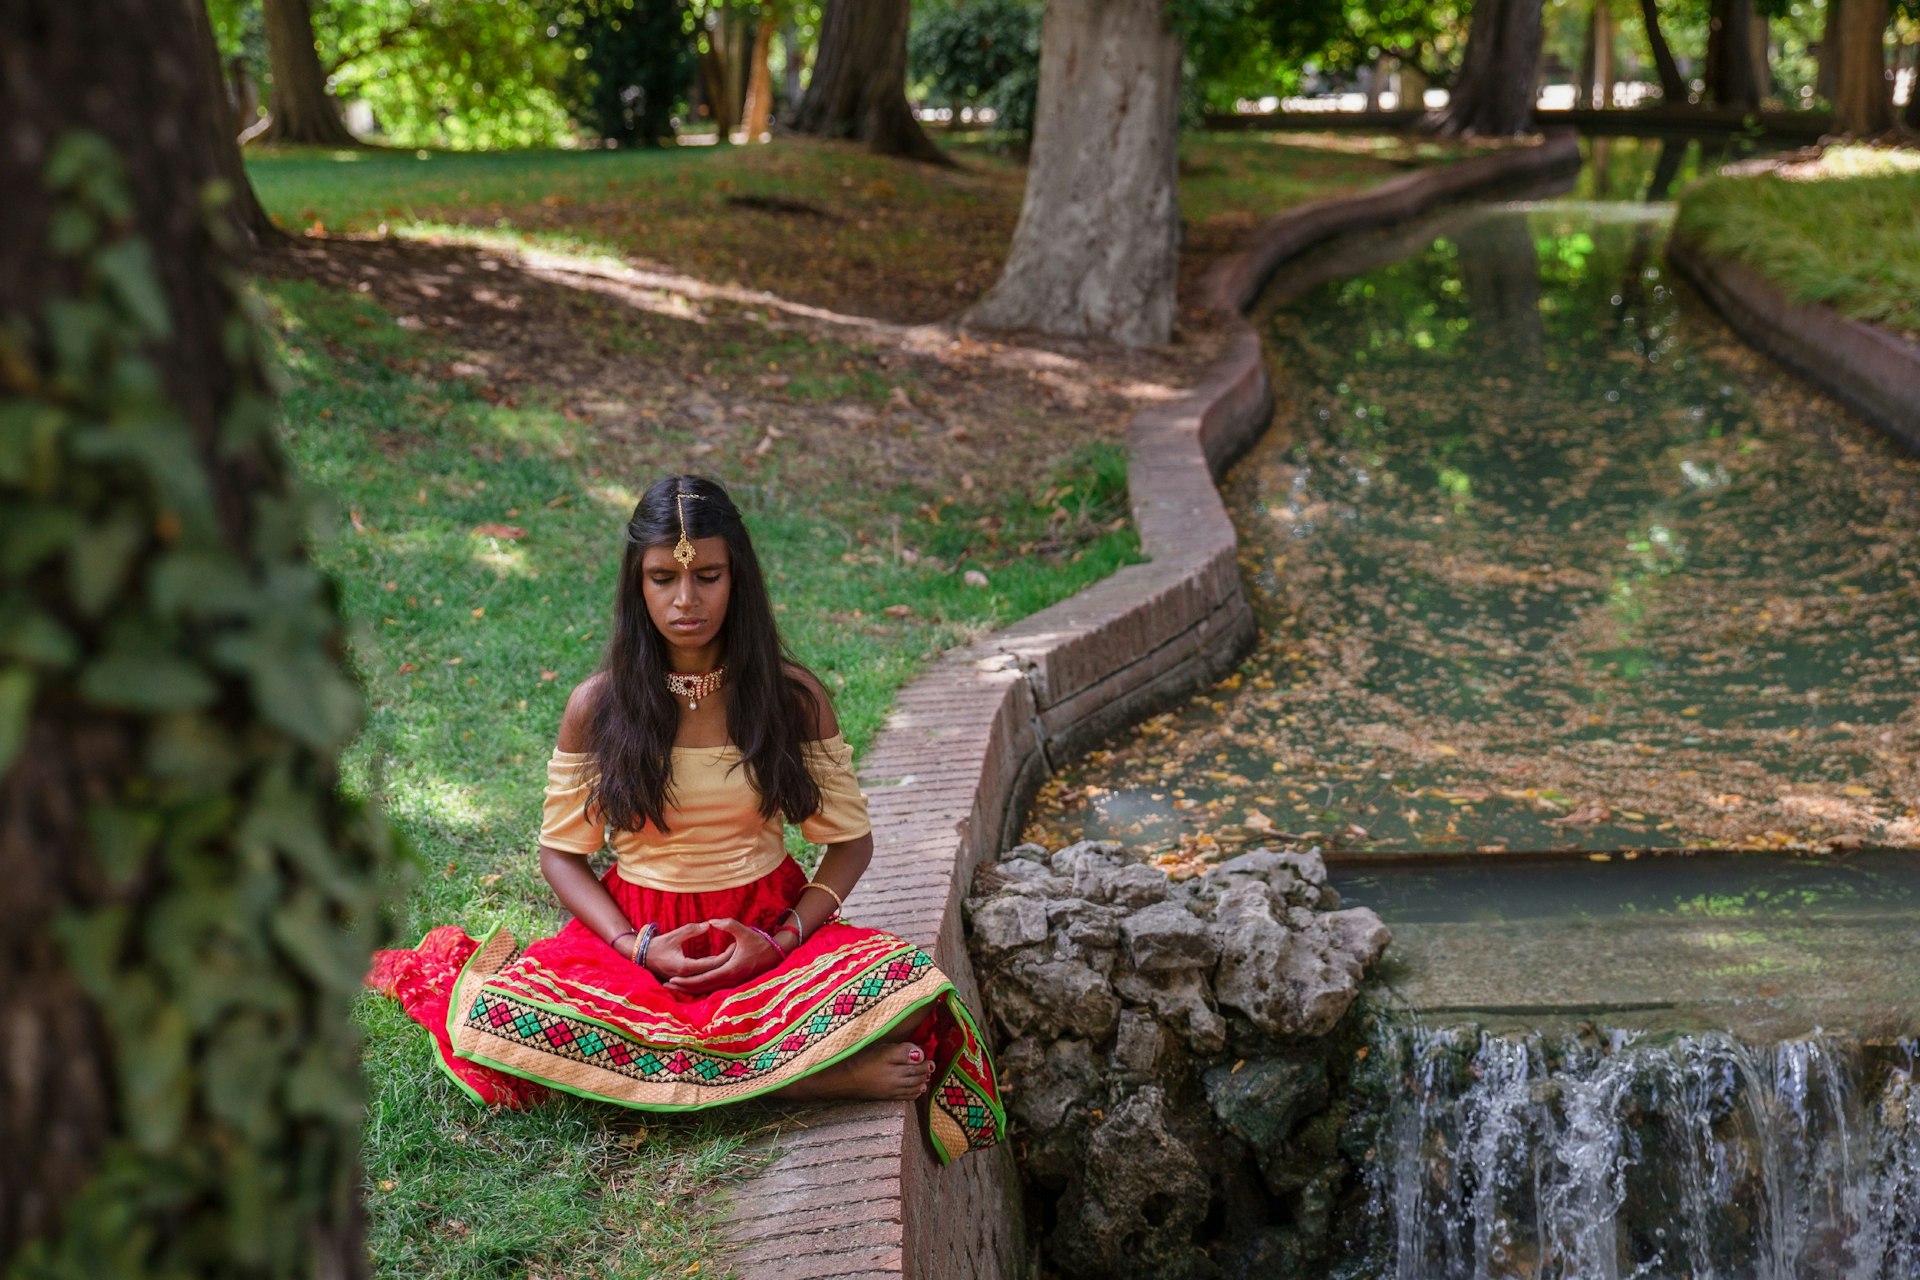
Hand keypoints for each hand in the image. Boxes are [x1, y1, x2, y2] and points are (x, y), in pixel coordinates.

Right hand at [643, 922, 735, 982]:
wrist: (641, 957)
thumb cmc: (658, 944)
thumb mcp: (675, 934)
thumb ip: (692, 930)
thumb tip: (708, 924)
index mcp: (686, 967)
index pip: (712, 963)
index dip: (726, 955)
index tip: (736, 945)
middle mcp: (687, 976)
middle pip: (713, 970)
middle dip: (727, 960)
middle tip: (738, 948)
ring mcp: (685, 979)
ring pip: (709, 975)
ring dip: (721, 965)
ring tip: (733, 954)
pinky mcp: (685, 979)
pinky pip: (702, 976)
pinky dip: (712, 969)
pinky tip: (721, 961)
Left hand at [663, 918, 781, 996]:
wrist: (776, 955)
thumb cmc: (760, 943)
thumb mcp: (744, 931)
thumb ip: (728, 925)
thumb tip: (711, 922)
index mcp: (730, 970)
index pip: (703, 979)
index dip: (687, 981)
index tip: (672, 979)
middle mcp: (730, 980)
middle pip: (702, 988)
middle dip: (684, 987)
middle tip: (667, 985)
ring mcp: (732, 983)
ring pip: (708, 990)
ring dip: (691, 989)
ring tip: (676, 986)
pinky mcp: (734, 982)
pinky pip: (714, 987)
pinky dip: (701, 987)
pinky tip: (692, 986)